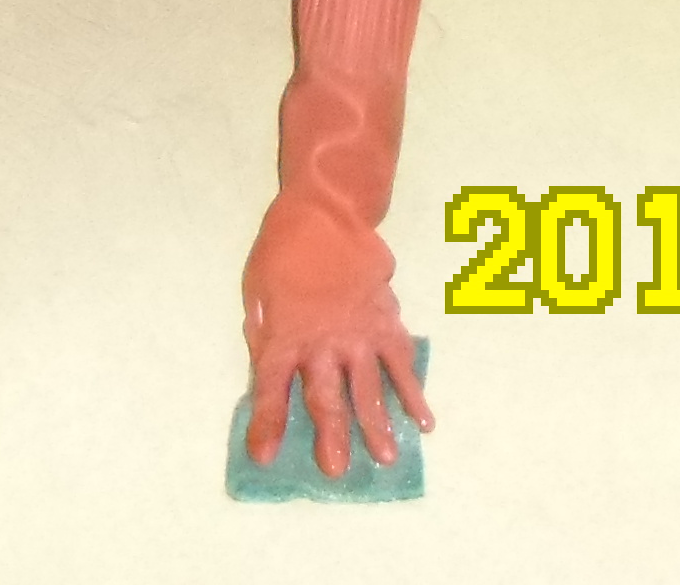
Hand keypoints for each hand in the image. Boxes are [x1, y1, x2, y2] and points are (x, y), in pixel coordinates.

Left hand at [241, 215, 431, 476]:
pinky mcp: (385, 321)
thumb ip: (264, 336)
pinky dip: (414, 391)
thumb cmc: (281, 252)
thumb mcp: (255, 292)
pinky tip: (424, 419)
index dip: (267, 424)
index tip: (264, 457)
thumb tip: (269, 371)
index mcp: (283, 335)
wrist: (325, 210)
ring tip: (385, 457)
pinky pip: (401, 362)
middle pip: (326, 397)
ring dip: (377, 424)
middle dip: (330, 435)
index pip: (270, 389)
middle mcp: (322, 341)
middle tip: (336, 469)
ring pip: (369, 386)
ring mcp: (358, 332)